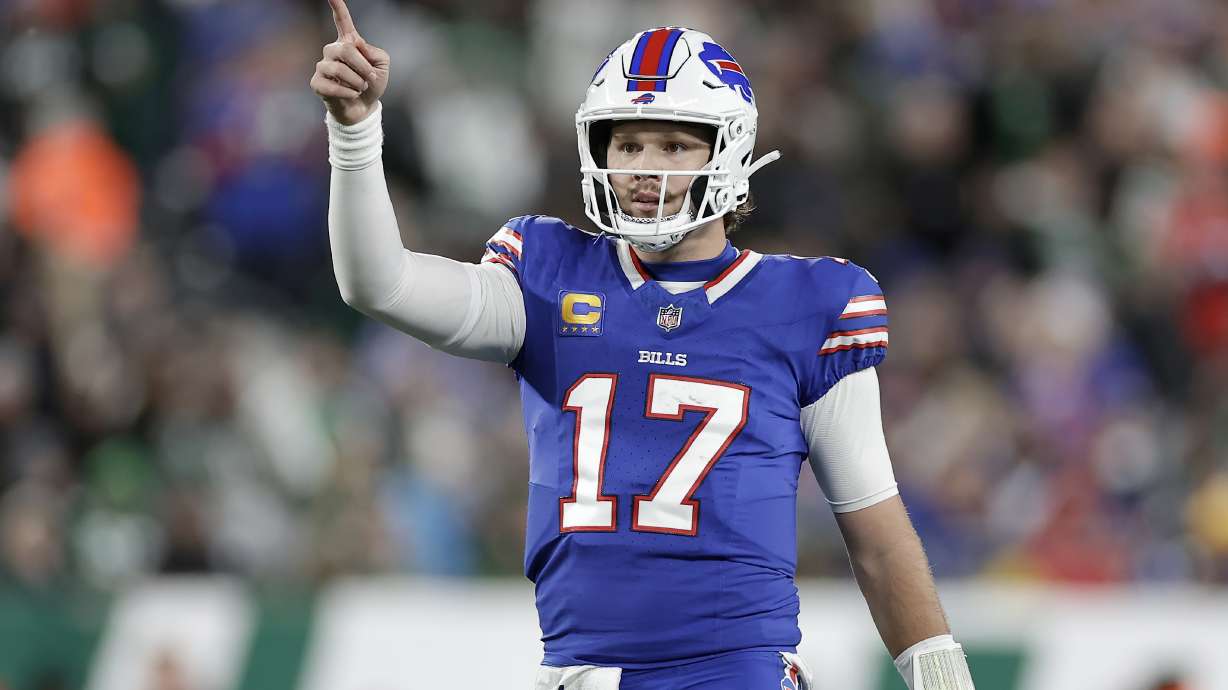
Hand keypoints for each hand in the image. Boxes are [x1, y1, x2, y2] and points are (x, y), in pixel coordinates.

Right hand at [310, 0, 389, 124]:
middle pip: (345, 49)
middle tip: (370, 79)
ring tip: (360, 88)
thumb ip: (374, 52)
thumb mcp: (382, 66)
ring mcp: (322, 66)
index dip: (337, 6)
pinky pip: (332, 85)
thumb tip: (356, 45)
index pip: (342, 20)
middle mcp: (332, 50)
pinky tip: (350, 95)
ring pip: (338, 69)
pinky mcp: (316, 82)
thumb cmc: (371, 85)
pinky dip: (348, 93)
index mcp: (348, 42)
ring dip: (357, 82)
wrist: (364, 108)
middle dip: (363, 67)